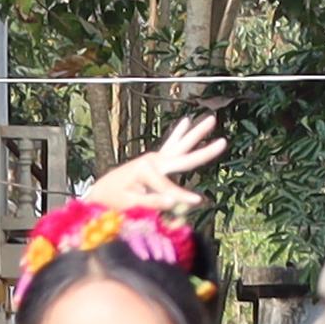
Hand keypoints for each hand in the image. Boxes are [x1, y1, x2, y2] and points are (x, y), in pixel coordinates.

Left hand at [72, 113, 230, 220]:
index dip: (183, 196)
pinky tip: (185, 122)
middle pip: (183, 155)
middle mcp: (152, 161)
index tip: (198, 201)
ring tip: (211, 119)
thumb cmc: (113, 199)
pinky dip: (178, 134)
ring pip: (180, 145)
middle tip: (223, 142)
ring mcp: (154, 159)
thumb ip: (152, 202)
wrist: (101, 191)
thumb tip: (174, 202)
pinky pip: (170, 146)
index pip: (171, 188)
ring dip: (196, 132)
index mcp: (146, 171)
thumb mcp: (130, 203)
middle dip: (204, 151)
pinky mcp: (154, 161)